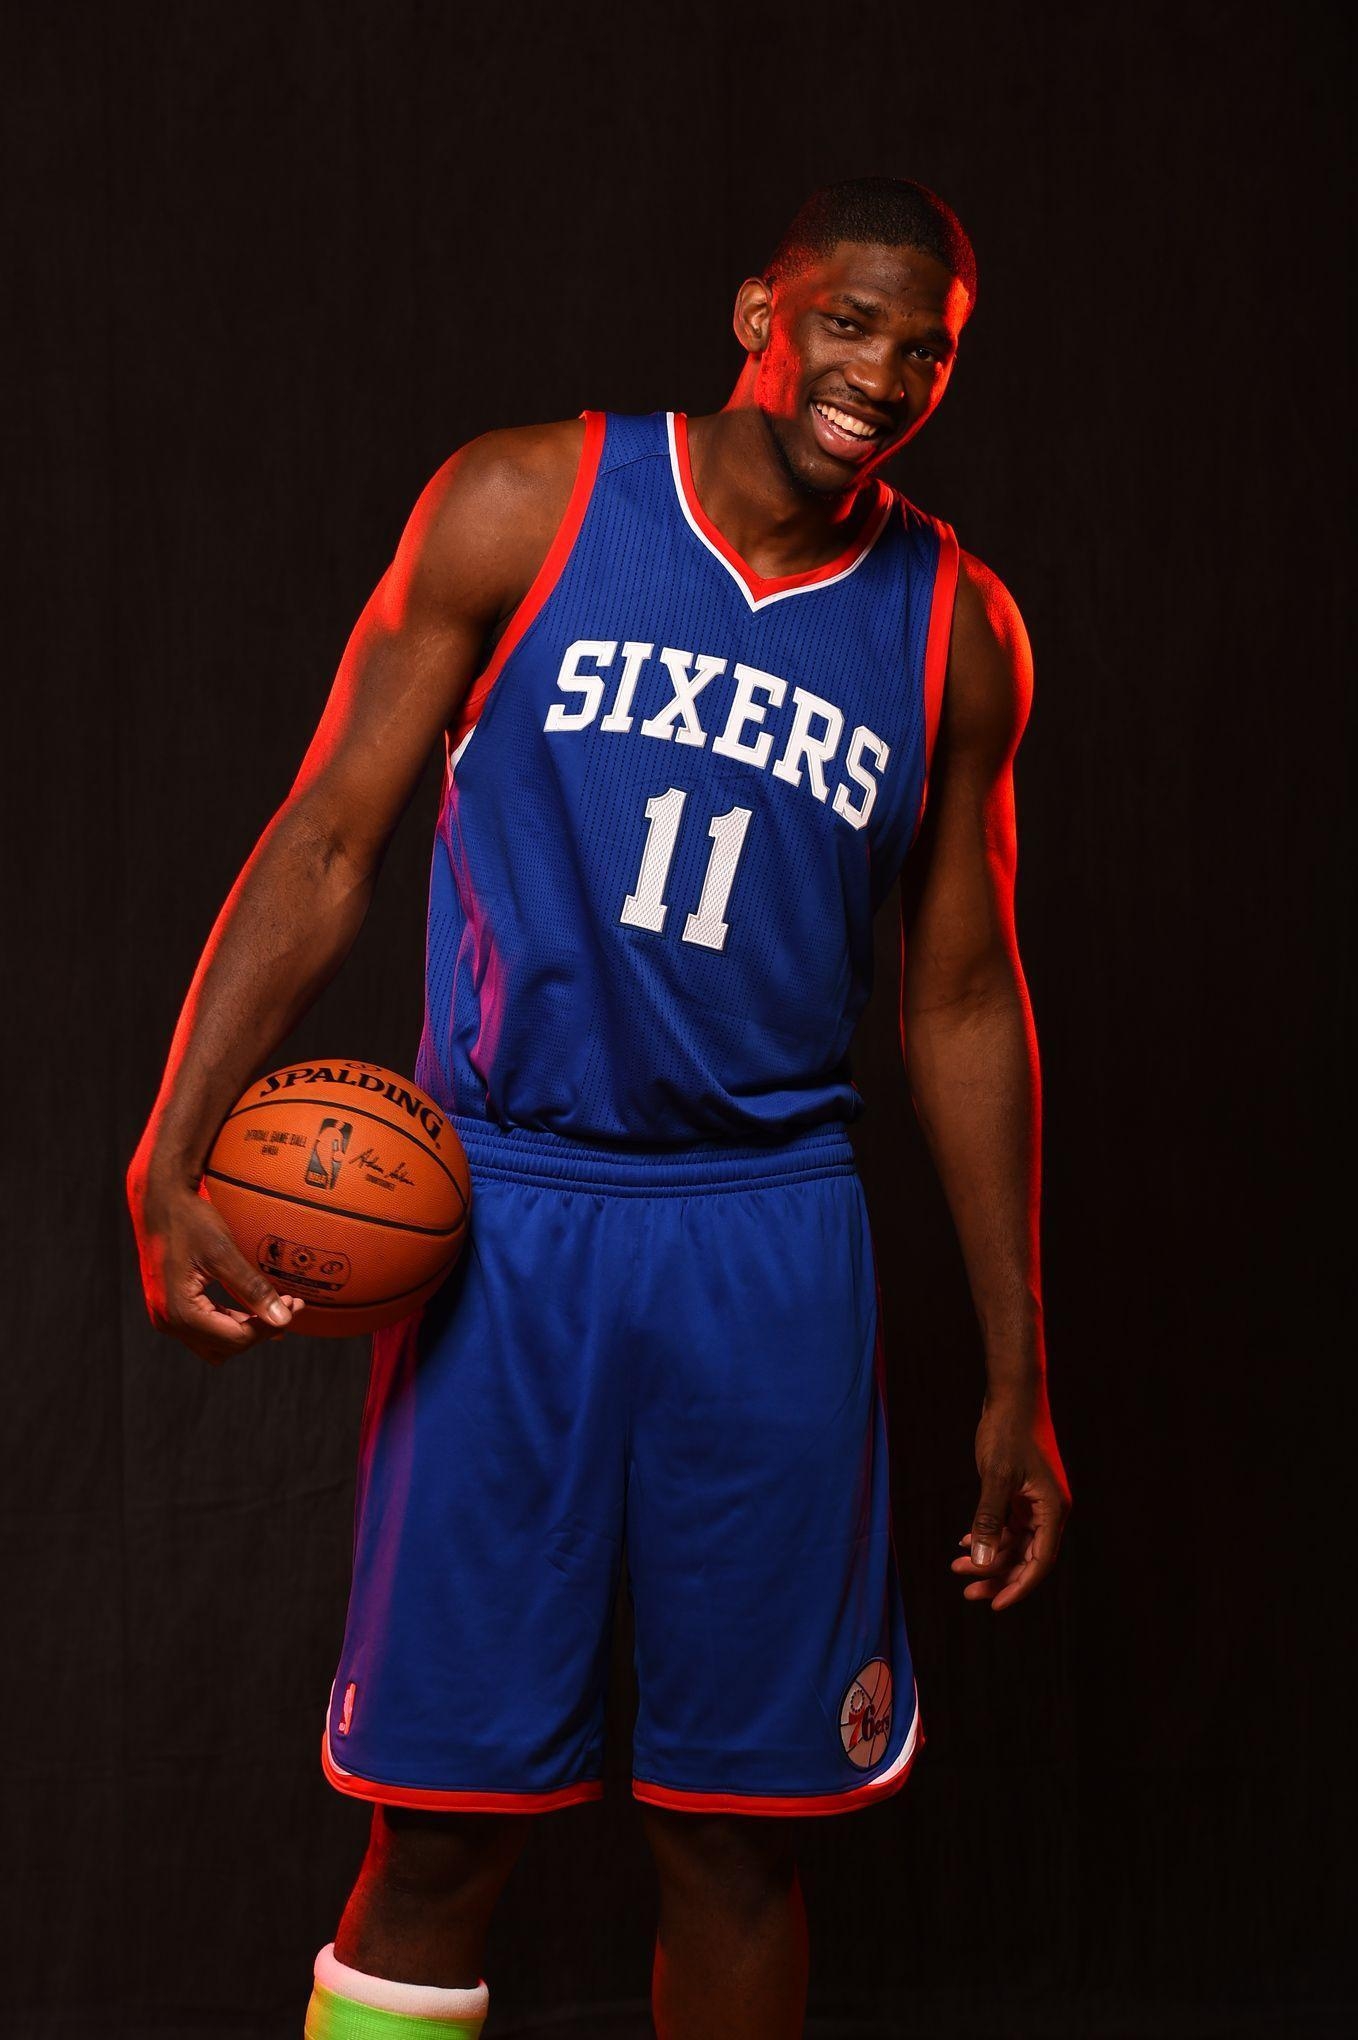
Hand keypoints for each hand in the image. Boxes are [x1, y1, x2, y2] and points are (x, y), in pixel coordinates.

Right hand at [127, 1168, 304, 1364]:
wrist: (158, 1200)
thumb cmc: (188, 1220)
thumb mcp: (223, 1252)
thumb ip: (252, 1288)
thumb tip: (283, 1320)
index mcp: (180, 1311)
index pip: (236, 1338)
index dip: (269, 1325)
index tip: (294, 1304)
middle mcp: (168, 1320)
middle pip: (227, 1346)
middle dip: (260, 1329)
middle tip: (289, 1305)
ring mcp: (166, 1316)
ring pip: (215, 1343)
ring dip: (245, 1329)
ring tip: (275, 1306)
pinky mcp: (169, 1306)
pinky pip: (205, 1328)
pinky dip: (229, 1321)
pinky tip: (250, 1306)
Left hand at [952, 1384, 1070, 1611]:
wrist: (1011, 1396)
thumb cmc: (1008, 1432)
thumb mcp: (995, 1476)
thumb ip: (988, 1520)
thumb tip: (979, 1561)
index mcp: (1053, 1510)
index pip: (1039, 1562)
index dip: (1018, 1587)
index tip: (994, 1606)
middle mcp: (1049, 1510)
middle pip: (1027, 1558)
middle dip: (998, 1576)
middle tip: (967, 1592)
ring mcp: (1035, 1502)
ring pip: (1014, 1543)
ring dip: (987, 1556)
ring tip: (955, 1567)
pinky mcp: (1021, 1492)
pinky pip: (1007, 1525)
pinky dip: (986, 1535)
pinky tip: (962, 1542)